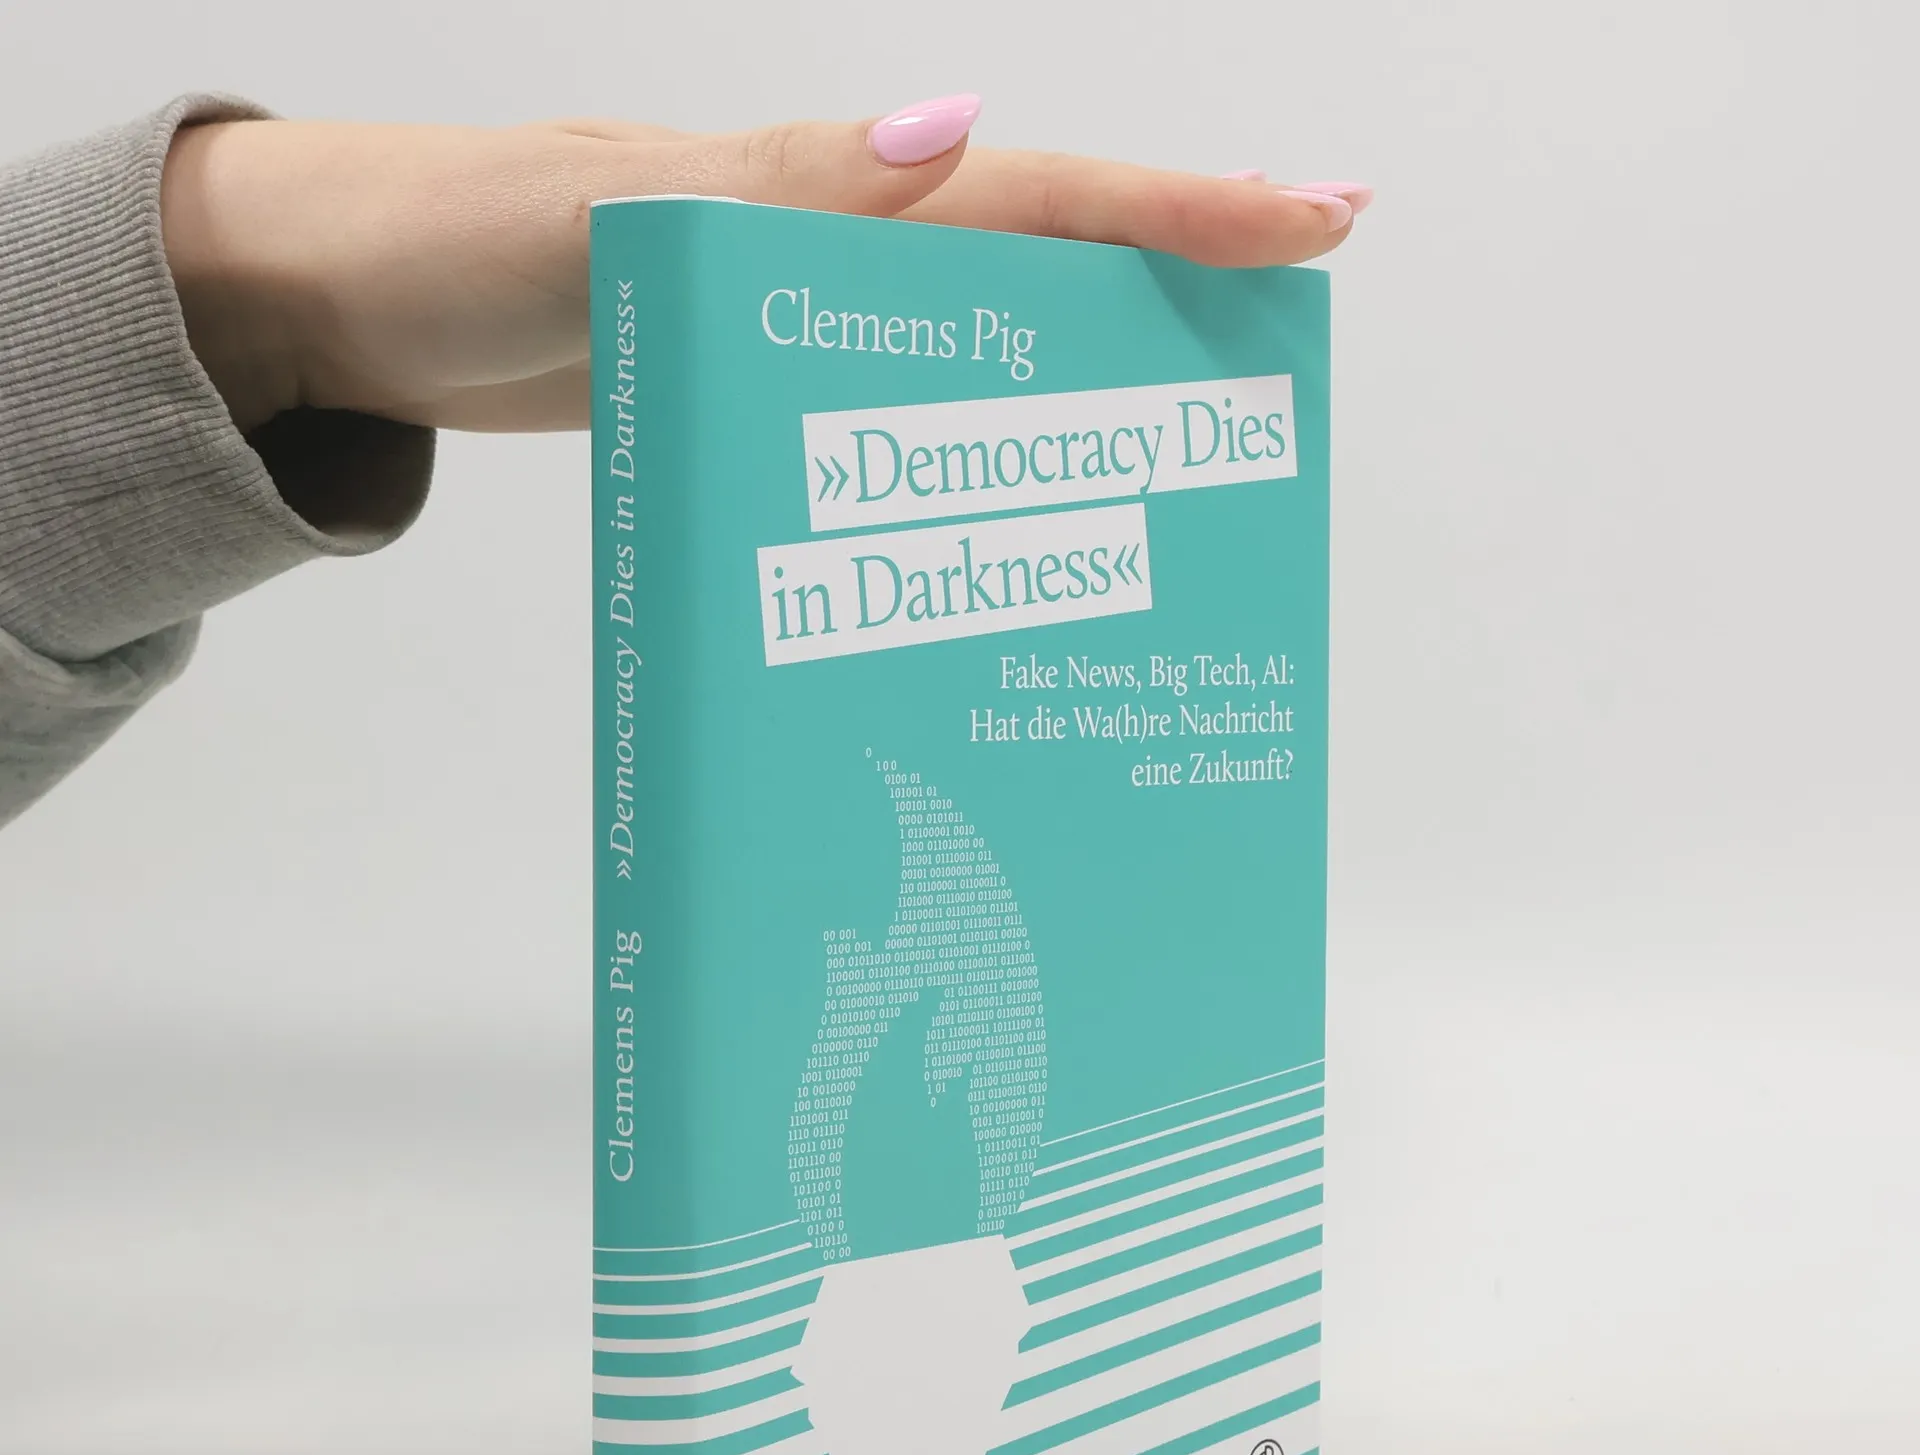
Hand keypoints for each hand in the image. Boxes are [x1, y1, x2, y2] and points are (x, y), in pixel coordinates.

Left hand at [160, 97, 1369, 435]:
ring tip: (1183, 475)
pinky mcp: (757, 396)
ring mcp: (800, 329)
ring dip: (1082, 399)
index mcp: (823, 192)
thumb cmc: (456, 242)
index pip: (1040, 192)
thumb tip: (943, 138)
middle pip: (1044, 273)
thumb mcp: (610, 214)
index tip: (1316, 221)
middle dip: (1174, 304)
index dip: (1181, 209)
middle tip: (1283, 377)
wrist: (346, 303)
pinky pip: (893, 420)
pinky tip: (997, 521)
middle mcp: (835, 253)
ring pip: (978, 355)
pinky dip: (964, 456)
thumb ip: (774, 189)